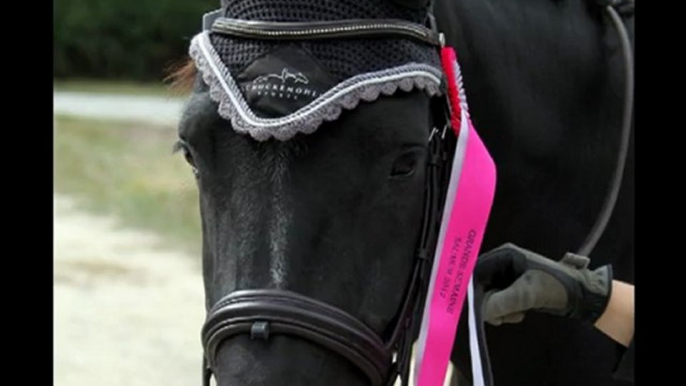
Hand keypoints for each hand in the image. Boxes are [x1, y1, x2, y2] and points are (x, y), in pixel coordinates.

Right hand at [475, 243, 612, 325]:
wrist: (581, 295)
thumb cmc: (555, 286)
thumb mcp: (528, 293)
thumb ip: (502, 301)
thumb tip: (480, 311)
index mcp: (505, 255)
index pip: (476, 270)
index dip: (472, 288)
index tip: (473, 307)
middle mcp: (503, 263)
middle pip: (482, 285)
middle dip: (489, 303)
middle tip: (499, 317)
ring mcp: (509, 277)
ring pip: (490, 296)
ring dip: (499, 309)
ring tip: (516, 315)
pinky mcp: (514, 289)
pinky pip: (500, 301)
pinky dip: (506, 311)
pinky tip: (520, 314)